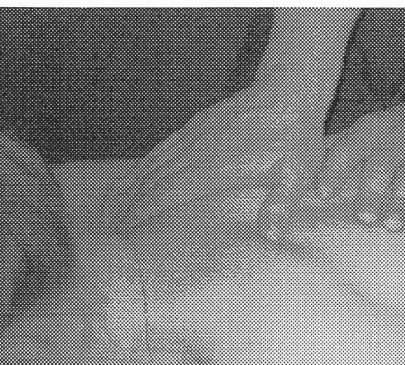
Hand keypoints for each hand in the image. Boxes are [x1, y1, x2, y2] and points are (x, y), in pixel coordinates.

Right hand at [118, 85, 326, 237]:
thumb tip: (272, 235)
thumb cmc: (294, 137)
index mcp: (213, 168)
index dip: (141, 214)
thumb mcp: (296, 174)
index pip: (165, 195)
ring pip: (149, 166)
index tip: (123, 232)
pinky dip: (142, 169)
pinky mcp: (194, 128)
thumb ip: (281, 204)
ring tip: (110, 211)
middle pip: (148, 183)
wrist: (288, 89)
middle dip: (125, 207)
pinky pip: (159, 152)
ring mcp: (191, 138)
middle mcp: (194, 153)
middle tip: (109, 232)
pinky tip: (135, 180)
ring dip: (128, 189)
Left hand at [318, 95, 404, 238]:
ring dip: (404, 201)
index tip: (322, 193)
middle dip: (373, 190)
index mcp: (370, 133)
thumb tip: (288, 184)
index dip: (334, 169)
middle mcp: (399, 139)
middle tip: (364, 217)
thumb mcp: (364, 134)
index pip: (348, 148)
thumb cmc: (392, 134)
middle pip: (384, 164)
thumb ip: (332, 156)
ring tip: (392, 225)